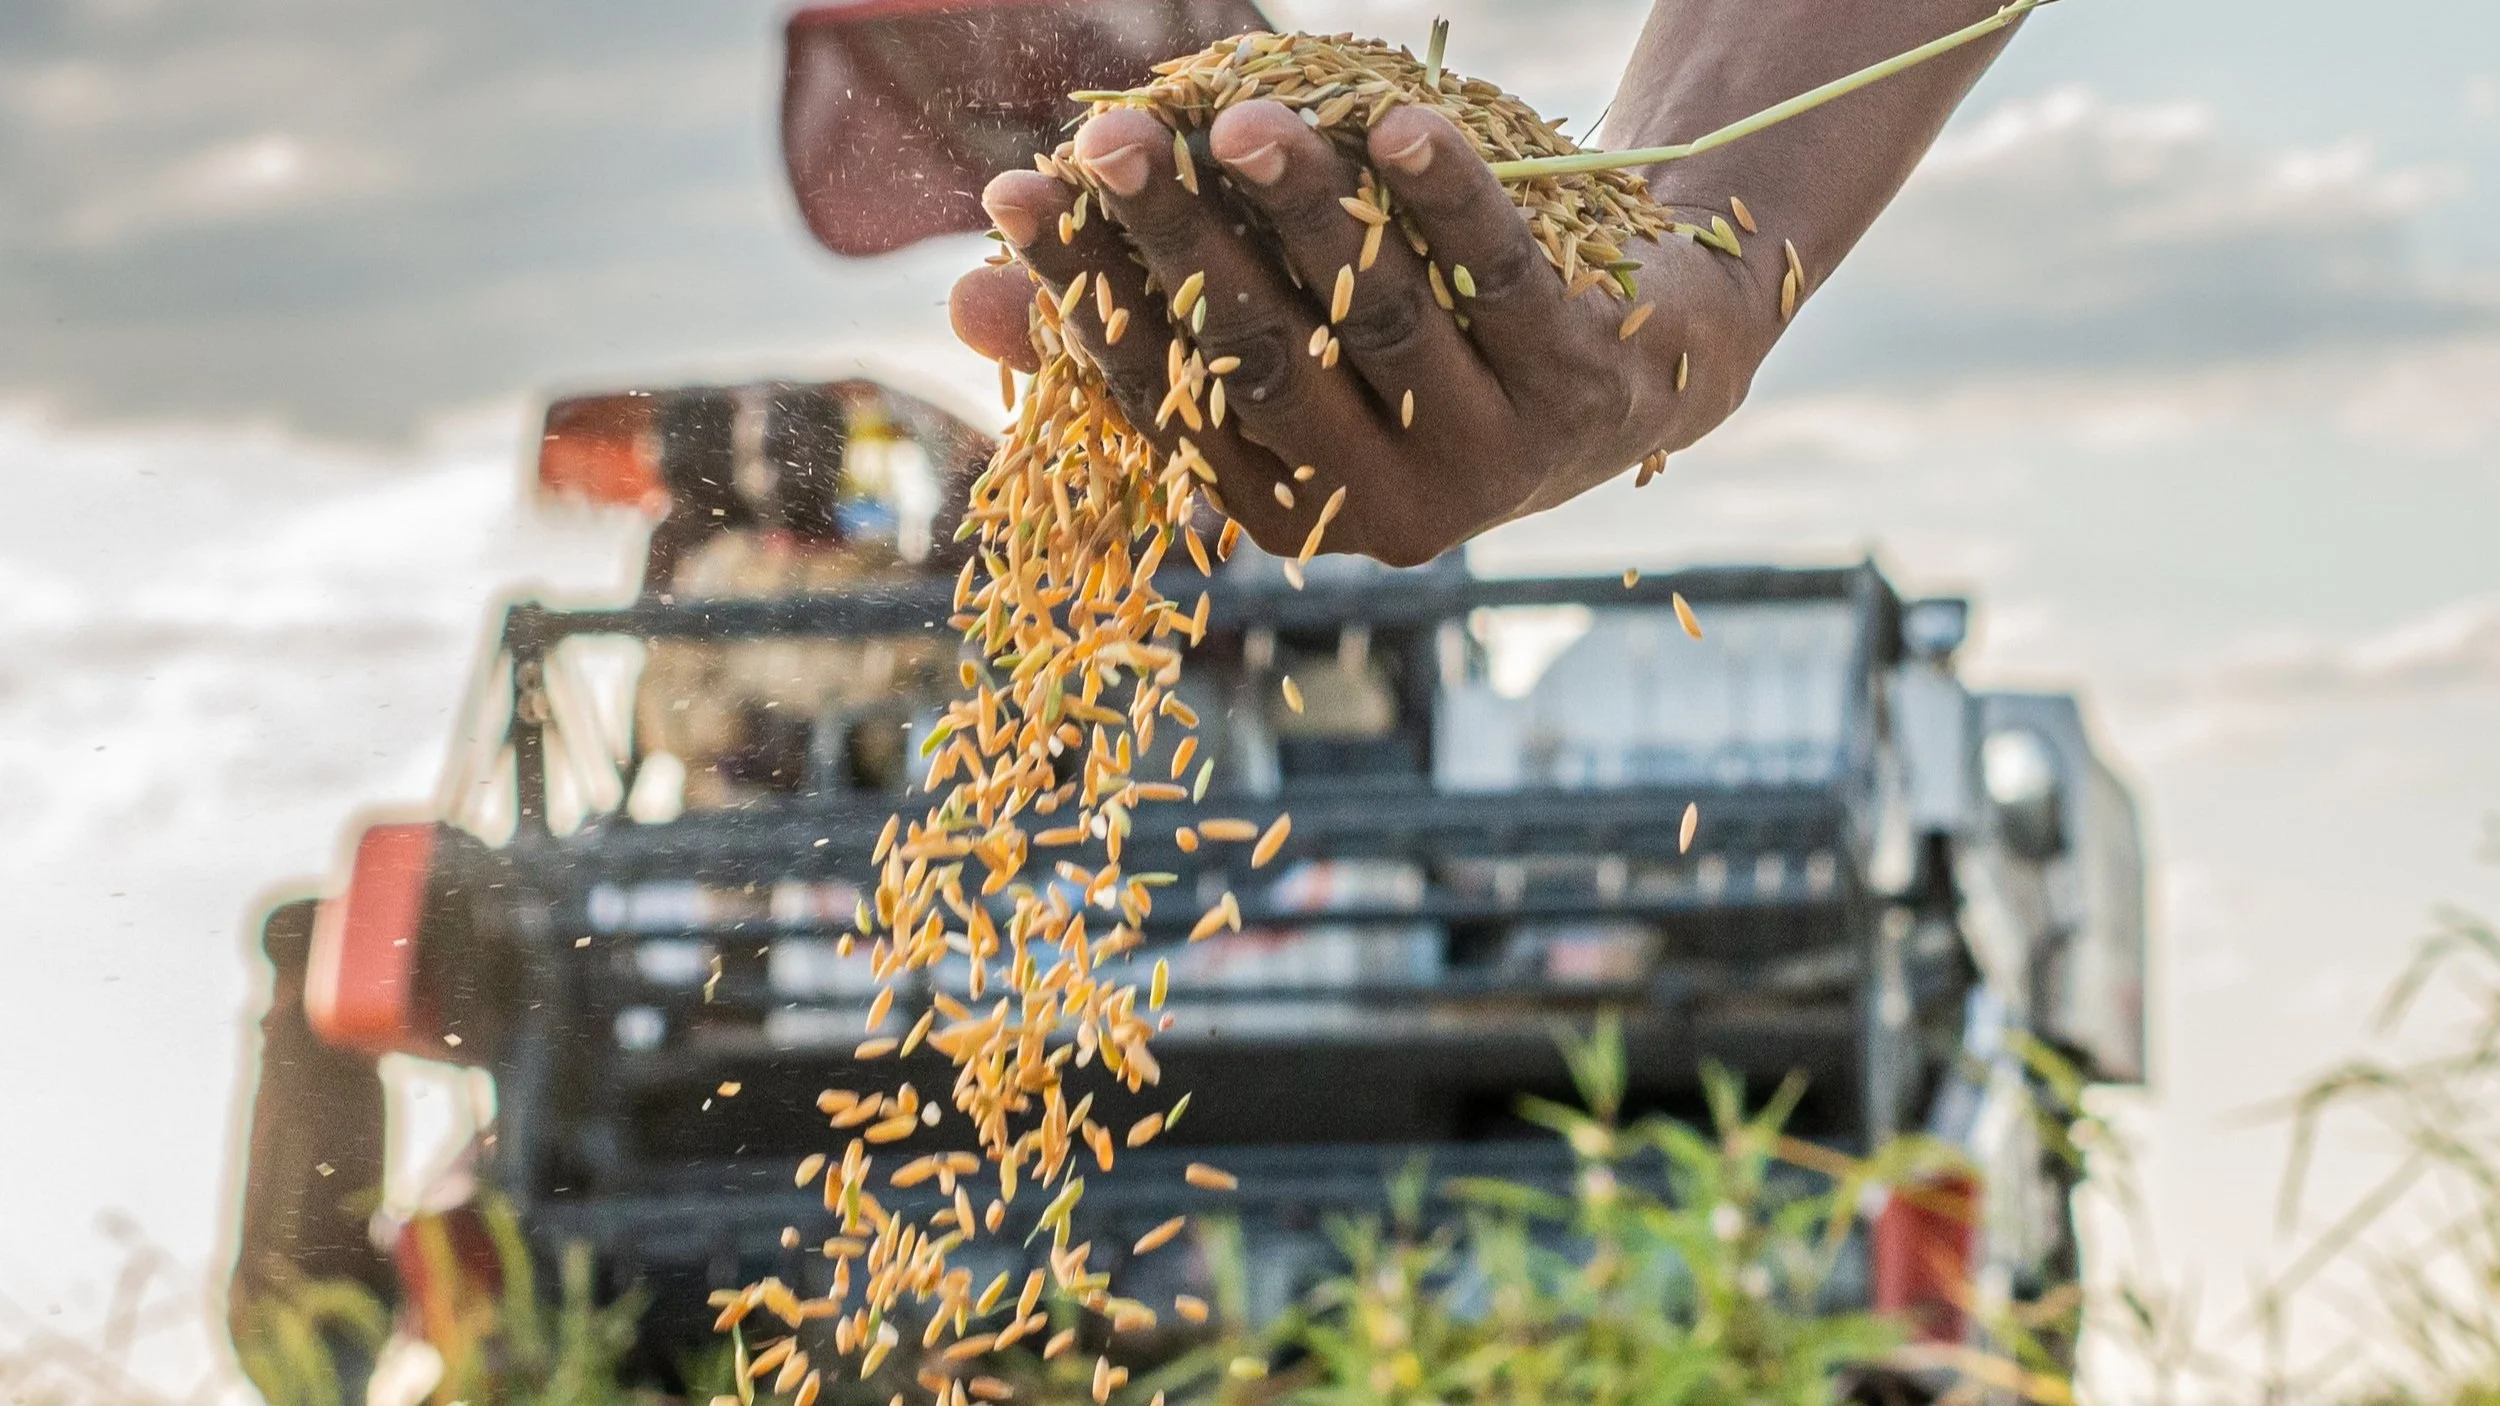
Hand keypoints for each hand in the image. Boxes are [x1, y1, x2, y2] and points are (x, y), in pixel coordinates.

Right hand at [948, 101, 1763, 565]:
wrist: (1646, 348)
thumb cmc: (1418, 340)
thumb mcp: (1278, 336)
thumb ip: (1134, 326)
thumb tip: (964, 301)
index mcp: (1295, 513)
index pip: (1171, 403)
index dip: (1089, 299)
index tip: (1020, 195)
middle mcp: (1391, 512)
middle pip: (1264, 361)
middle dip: (1183, 244)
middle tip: (1114, 138)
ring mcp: (1498, 458)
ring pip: (1382, 321)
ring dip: (1310, 213)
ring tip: (1244, 118)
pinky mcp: (1588, 387)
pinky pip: (1503, 278)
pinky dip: (1451, 199)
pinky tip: (1399, 124)